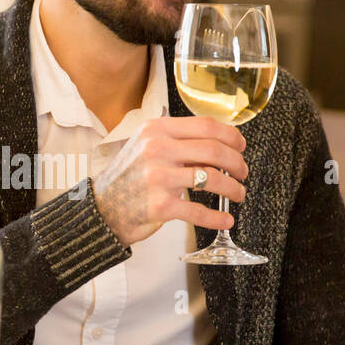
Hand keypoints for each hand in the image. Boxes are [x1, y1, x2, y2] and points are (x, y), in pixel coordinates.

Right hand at [94, 116, 247, 245]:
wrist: (102, 209)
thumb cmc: (129, 178)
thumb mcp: (145, 147)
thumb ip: (176, 141)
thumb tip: (219, 143)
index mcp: (156, 130)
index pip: (206, 125)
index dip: (231, 136)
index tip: (241, 146)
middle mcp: (156, 149)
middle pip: (214, 150)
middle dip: (237, 162)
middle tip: (242, 172)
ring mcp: (158, 177)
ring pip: (212, 178)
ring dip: (233, 188)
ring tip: (238, 193)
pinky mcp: (161, 205)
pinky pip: (199, 211)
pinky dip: (217, 217)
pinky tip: (226, 219)